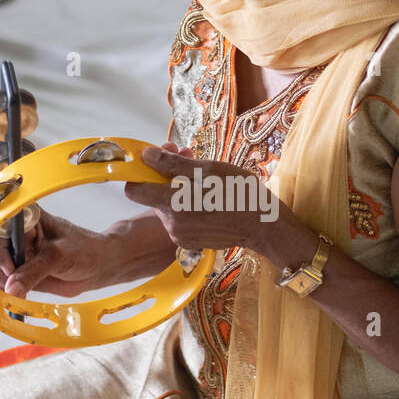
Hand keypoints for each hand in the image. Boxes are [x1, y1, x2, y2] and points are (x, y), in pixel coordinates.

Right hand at [0, 208, 108, 298]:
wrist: (98, 265)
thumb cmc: (84, 250)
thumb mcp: (59, 257)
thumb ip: (34, 271)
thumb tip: (10, 287)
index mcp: (27, 216)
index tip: (10, 269)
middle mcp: (17, 232)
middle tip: (11, 285)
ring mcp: (16, 251)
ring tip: (18, 291)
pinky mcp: (19, 269)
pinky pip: (1, 280)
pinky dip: (4, 290)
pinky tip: (17, 295)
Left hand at [124, 142, 281, 251]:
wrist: (263, 225)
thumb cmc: (239, 193)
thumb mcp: (208, 170)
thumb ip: (172, 165)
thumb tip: (146, 156)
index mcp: (173, 205)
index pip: (134, 191)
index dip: (140, 173)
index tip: (153, 161)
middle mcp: (172, 224)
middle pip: (154, 196)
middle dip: (166, 175)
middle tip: (187, 156)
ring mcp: (181, 236)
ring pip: (169, 207)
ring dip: (179, 189)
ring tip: (202, 175)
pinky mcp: (190, 242)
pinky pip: (181, 219)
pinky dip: (188, 205)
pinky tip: (207, 196)